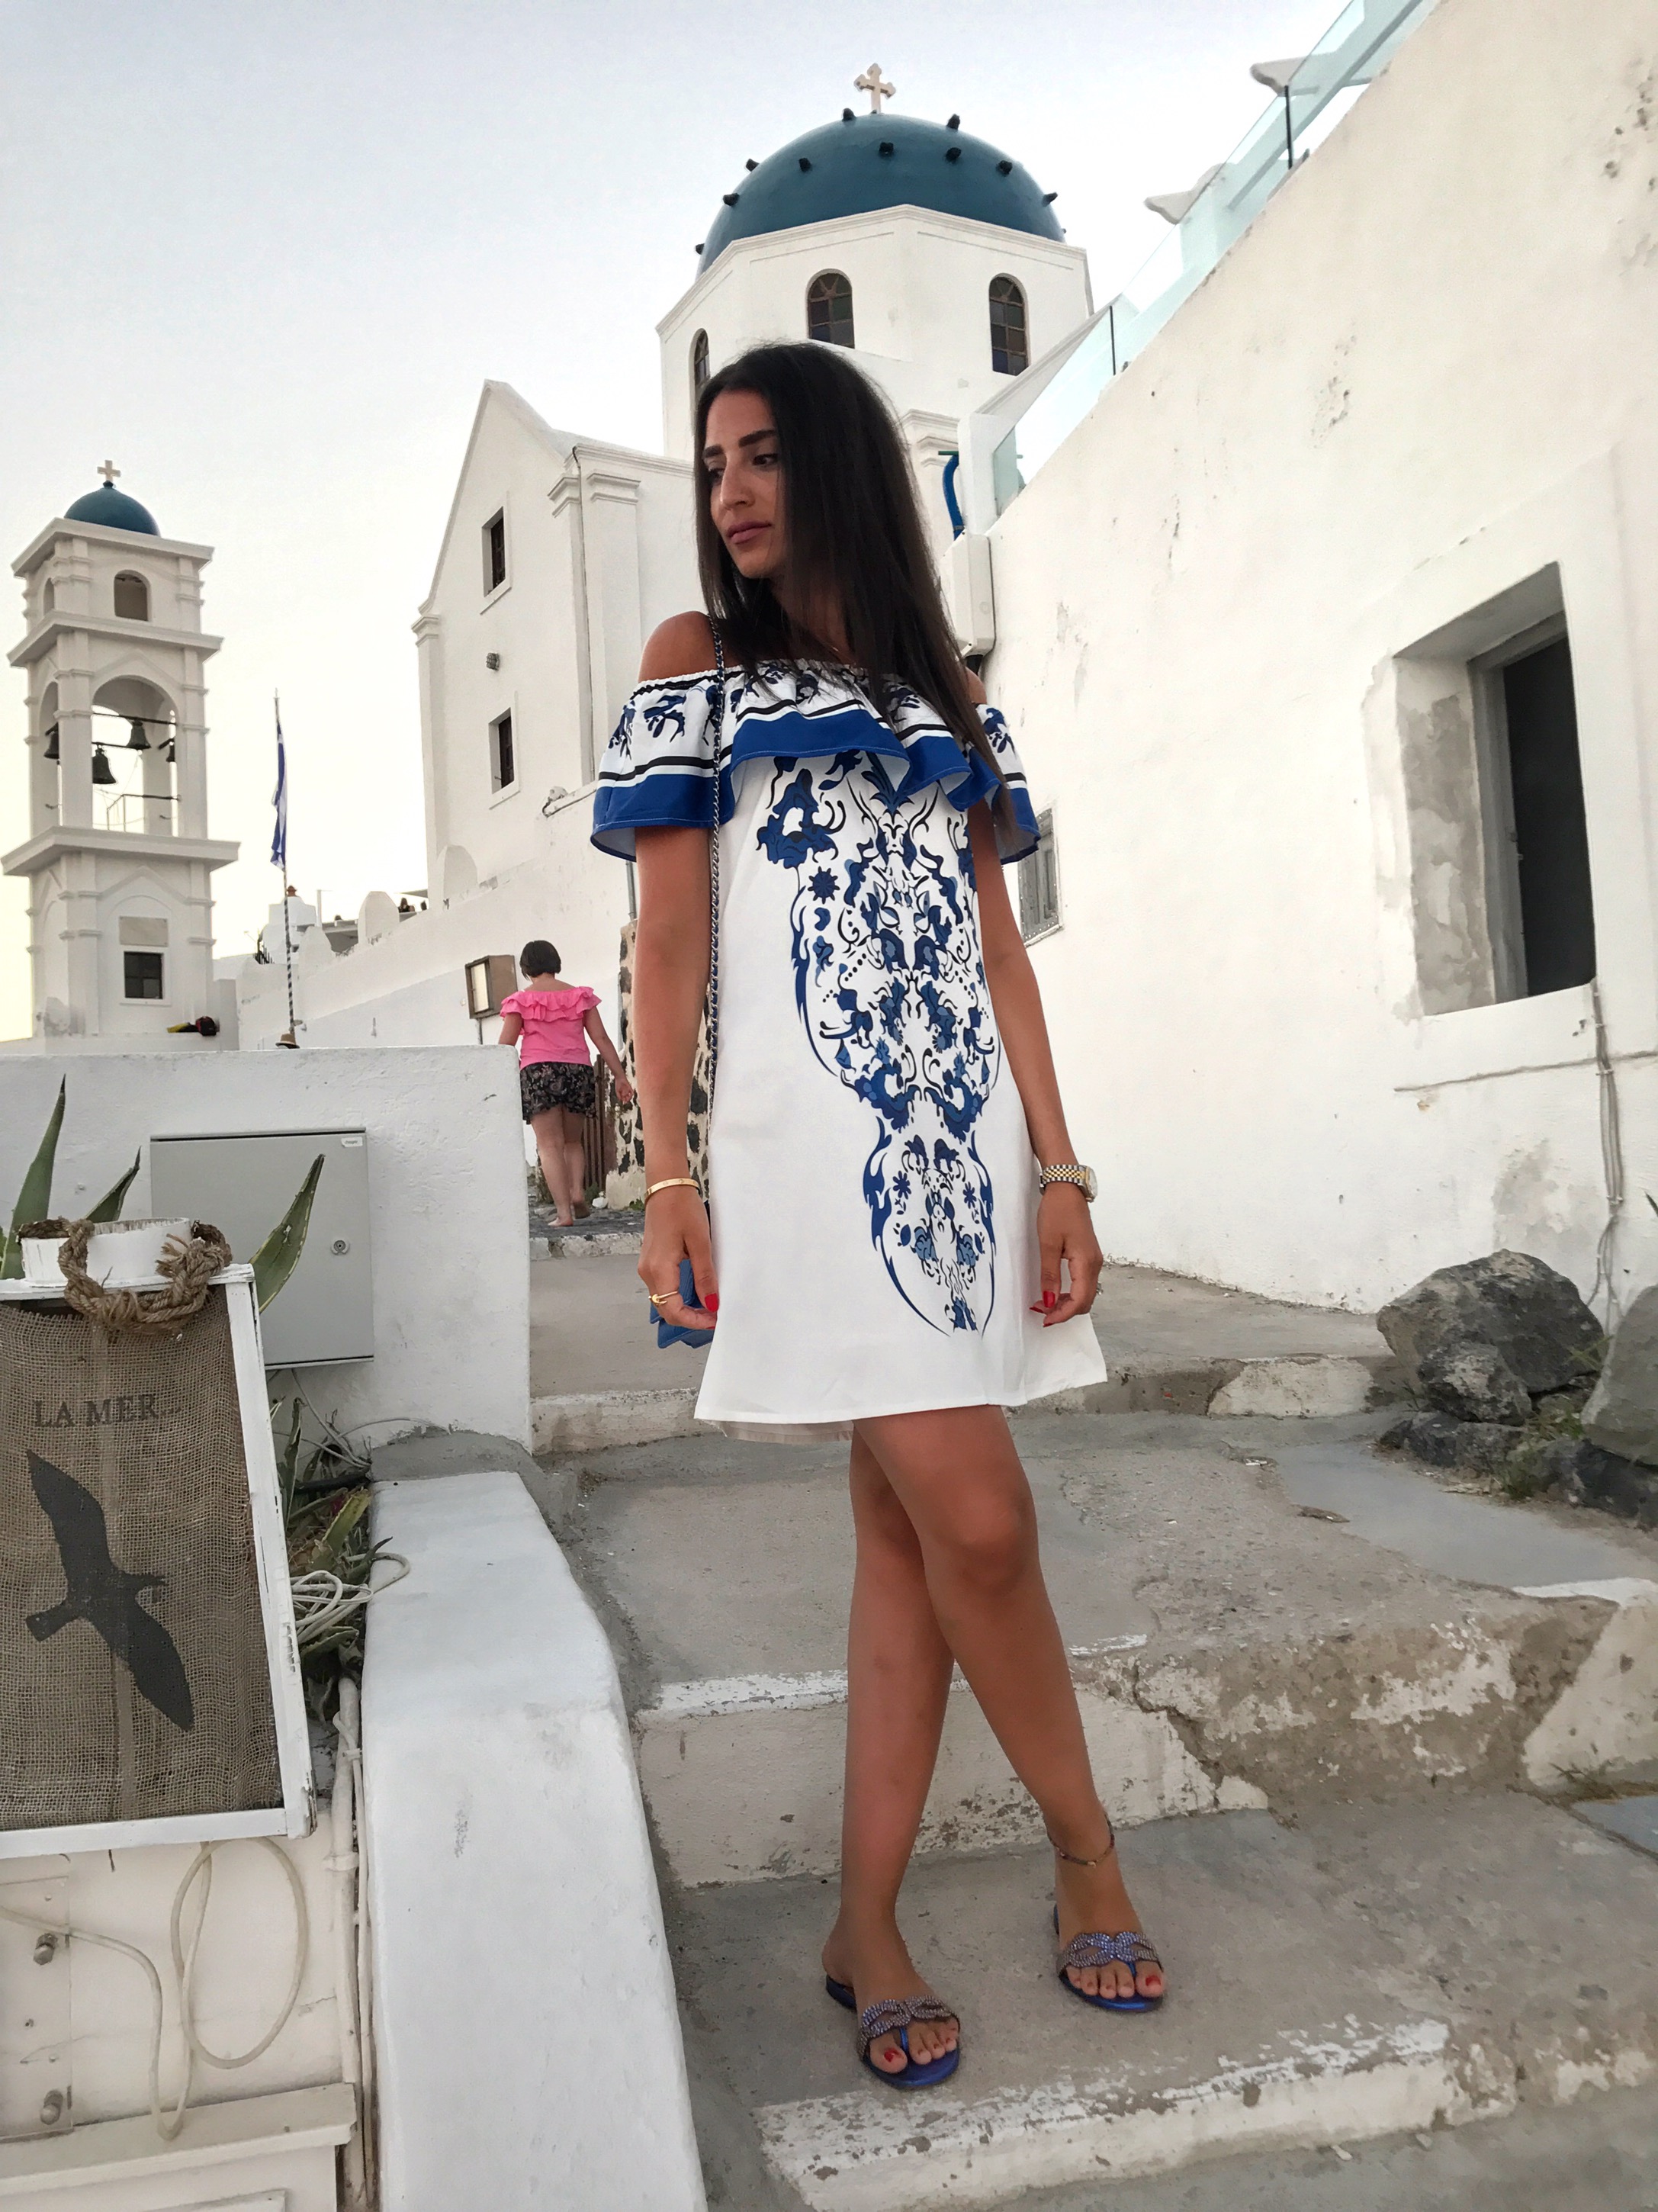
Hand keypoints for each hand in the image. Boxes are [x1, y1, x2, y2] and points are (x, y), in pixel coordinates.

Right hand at [615, 1076, 635, 1106]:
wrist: (620, 1079)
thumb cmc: (618, 1084)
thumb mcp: (617, 1091)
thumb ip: (618, 1096)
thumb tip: (620, 1100)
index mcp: (622, 1093)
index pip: (624, 1098)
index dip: (624, 1101)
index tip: (623, 1103)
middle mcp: (626, 1092)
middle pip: (627, 1098)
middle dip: (627, 1100)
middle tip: (625, 1102)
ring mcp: (628, 1090)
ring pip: (630, 1096)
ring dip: (629, 1098)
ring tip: (627, 1100)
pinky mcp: (630, 1088)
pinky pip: (632, 1092)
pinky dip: (631, 1095)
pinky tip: (629, 1096)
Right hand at [639, 1184, 716, 1331]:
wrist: (666, 1187)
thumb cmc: (682, 1208)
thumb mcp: (701, 1243)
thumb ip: (705, 1276)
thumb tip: (711, 1303)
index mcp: (660, 1269)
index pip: (673, 1310)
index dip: (694, 1321)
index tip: (714, 1320)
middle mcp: (648, 1272)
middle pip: (665, 1309)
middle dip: (690, 1318)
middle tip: (714, 1315)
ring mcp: (647, 1267)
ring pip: (663, 1300)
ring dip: (684, 1308)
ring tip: (708, 1305)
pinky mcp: (651, 1262)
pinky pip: (663, 1288)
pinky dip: (678, 1297)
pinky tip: (696, 1293)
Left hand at [1032, 1184, 1101, 1325]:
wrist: (1066, 1188)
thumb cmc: (1056, 1212)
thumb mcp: (1048, 1244)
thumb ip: (1049, 1275)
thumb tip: (1048, 1301)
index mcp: (1086, 1263)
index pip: (1079, 1300)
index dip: (1063, 1314)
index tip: (1044, 1319)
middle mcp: (1095, 1264)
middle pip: (1086, 1301)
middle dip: (1065, 1311)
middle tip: (1042, 1312)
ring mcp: (1094, 1260)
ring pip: (1086, 1293)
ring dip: (1068, 1303)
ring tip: (1046, 1303)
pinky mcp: (1089, 1255)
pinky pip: (1084, 1282)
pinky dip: (1071, 1292)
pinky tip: (1056, 1291)